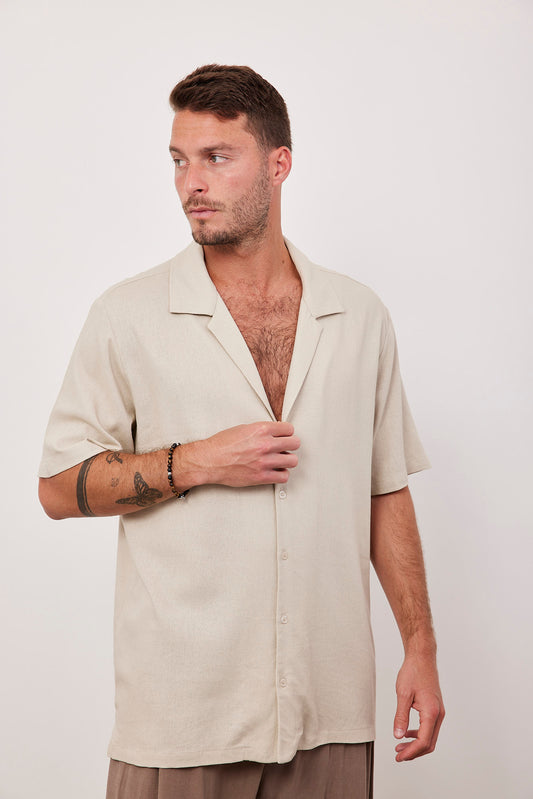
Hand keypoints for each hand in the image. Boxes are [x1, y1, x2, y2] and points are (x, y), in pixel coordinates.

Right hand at [179, 421, 299, 488]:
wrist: (209, 460)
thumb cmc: (222, 445)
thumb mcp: (243, 428)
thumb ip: (261, 431)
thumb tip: (273, 433)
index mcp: (261, 430)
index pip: (289, 429)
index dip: (287, 433)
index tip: (284, 436)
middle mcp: (265, 445)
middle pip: (295, 443)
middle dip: (290, 445)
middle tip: (284, 448)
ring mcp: (265, 462)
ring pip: (293, 461)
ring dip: (287, 460)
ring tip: (280, 460)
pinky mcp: (262, 476)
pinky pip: (284, 476)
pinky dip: (281, 474)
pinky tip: (275, 471)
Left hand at [393, 653, 444, 761]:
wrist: (422, 658)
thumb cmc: (413, 672)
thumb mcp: (403, 694)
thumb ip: (401, 717)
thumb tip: (398, 736)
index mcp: (431, 712)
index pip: (423, 741)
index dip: (411, 752)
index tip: (399, 757)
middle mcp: (438, 714)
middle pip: (429, 743)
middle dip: (414, 752)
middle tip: (398, 755)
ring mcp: (438, 711)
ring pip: (430, 737)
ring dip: (416, 745)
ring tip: (400, 747)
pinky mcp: (435, 708)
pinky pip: (429, 728)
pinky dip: (419, 735)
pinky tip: (407, 734)